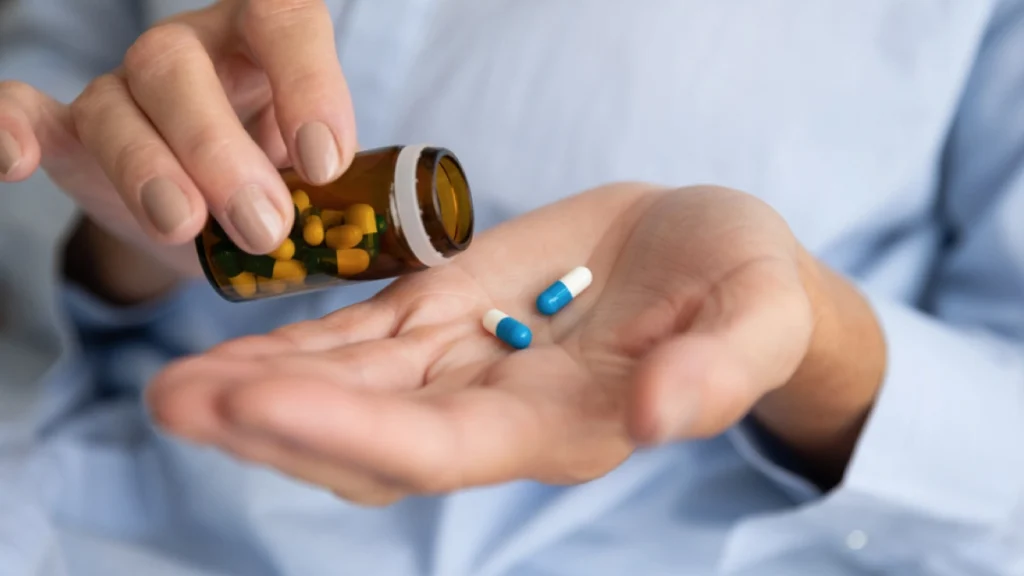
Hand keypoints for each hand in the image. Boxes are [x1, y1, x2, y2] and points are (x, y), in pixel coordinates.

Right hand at [0, 0, 355, 300]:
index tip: (325, 160)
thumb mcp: (323, 183)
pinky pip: (26, 110)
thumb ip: (353, 191)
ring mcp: (126, 88)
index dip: (306, 80)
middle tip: (265, 226)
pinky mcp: (72, 133)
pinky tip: (11, 158)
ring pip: (121, 102)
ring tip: (188, 228)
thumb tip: (409, 238)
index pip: (284, 16)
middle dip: (222, 151)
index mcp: (263, 43)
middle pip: (182, 68)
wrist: (217, 220)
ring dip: (153, 169)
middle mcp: (190, 52)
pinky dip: (9, 129)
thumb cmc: (282, 187)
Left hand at [148, 182, 884, 504]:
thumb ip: (718, 370)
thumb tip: (659, 418)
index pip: (440, 447)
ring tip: (174, 381)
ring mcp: (468, 363)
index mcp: (566, 424)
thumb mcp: (758, 315)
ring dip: (262, 387)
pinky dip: (299, 345)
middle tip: (173, 399)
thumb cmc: (747, 287)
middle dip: (272, 422)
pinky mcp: (452, 314)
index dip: (348, 429)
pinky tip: (236, 347)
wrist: (714, 256)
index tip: (253, 400)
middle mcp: (500, 410)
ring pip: (350, 390)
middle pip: (368, 436)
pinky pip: (364, 342)